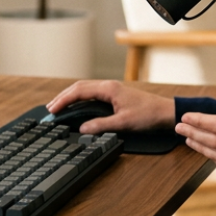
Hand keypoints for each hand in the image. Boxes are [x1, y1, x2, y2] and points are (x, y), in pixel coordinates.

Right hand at [46, 79, 175, 134]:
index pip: (79, 91)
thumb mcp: (124, 123)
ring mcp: (111, 90)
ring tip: (58, 107)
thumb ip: (101, 125)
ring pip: (84, 89)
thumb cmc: (149, 115)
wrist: (165, 112)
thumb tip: (82, 128)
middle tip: (50, 109)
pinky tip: (76, 107)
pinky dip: (80, 99)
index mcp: (108, 89)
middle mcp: (108, 86)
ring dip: (70, 97)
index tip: (52, 110)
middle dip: (62, 97)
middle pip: (79, 87)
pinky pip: (92, 94)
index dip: (63, 100)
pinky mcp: (114, 95)